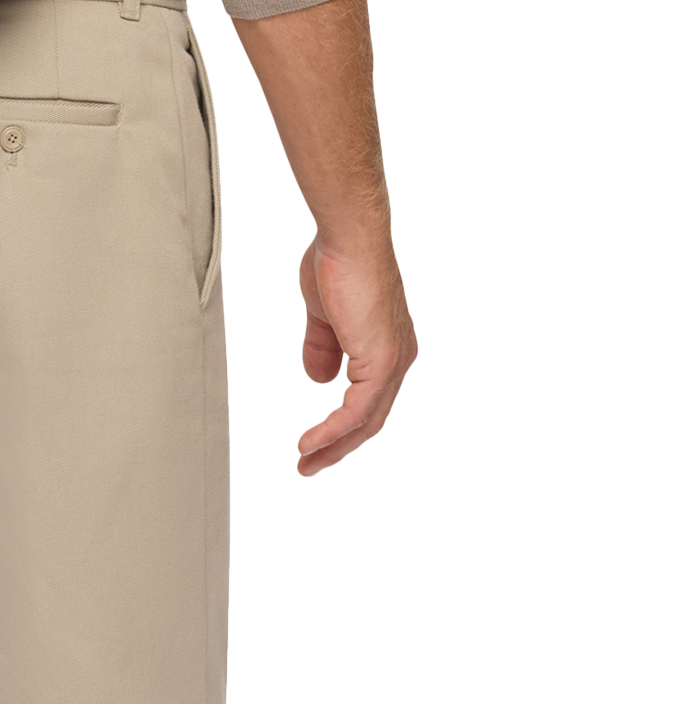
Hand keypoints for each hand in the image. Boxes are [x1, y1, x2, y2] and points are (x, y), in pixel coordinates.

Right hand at [296, 236, 416, 475]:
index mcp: (387, 347)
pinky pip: (357, 411)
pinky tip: (311, 443)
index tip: (315, 440)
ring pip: (366, 421)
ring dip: (334, 446)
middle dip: (339, 446)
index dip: (341, 423)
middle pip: (371, 419)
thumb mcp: (323, 314)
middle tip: (309, 465)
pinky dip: (333, 431)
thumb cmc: (337, 263)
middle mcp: (398, 359)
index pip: (368, 399)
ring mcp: (393, 362)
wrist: (349, 239)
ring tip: (305, 462)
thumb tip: (318, 380)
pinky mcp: (381, 362)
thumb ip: (323, 347)